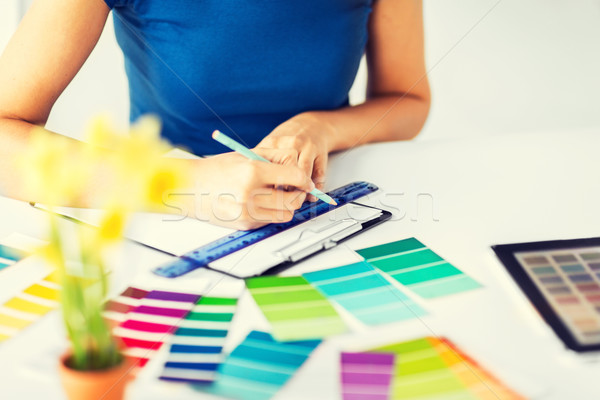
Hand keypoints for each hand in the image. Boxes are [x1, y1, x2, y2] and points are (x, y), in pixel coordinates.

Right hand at [188, 148, 313, 229]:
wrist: (188, 187)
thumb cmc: (216, 169)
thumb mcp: (246, 154)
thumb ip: (276, 158)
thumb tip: (300, 168)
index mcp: (252, 171)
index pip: (295, 177)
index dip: (304, 179)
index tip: (305, 180)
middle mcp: (250, 194)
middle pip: (292, 200)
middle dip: (298, 194)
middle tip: (296, 189)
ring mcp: (246, 212)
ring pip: (284, 214)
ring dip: (287, 206)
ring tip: (279, 195)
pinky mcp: (244, 224)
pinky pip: (269, 221)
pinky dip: (271, 212)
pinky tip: (262, 202)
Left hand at [258, 113, 335, 200]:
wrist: (313, 124)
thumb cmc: (287, 140)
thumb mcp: (270, 145)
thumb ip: (261, 163)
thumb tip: (254, 187)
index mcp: (273, 142)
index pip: (266, 167)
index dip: (264, 185)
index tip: (263, 197)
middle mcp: (291, 143)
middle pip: (286, 172)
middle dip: (283, 191)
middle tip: (281, 202)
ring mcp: (307, 147)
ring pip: (303, 175)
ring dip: (300, 191)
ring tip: (296, 201)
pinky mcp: (321, 153)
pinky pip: (319, 175)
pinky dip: (316, 188)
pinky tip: (311, 195)